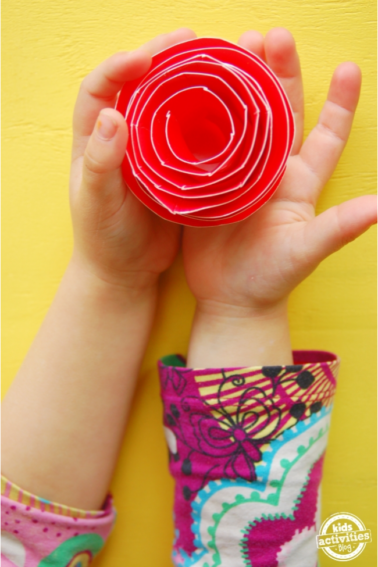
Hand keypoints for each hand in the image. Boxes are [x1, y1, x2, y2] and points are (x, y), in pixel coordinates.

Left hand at [69, 28, 195, 290]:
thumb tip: (113, 115)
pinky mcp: (174, 167)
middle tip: (190, 40)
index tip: (145, 57)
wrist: (126, 271)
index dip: (119, 66)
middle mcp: (122, 138)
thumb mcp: (98, 205)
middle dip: (160, 58)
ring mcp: (150, 151)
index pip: (100, 89)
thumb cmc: (104, 240)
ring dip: (186, 80)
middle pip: (136, 85)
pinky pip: (189, 131)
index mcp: (95, 140)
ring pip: (166, 104)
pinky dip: (204, 114)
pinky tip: (225, 104)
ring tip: (213, 60)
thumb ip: (103, 164)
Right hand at [183, 28, 376, 318]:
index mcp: (298, 182)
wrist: (231, 299)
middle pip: (280, 113)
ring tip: (234, 49)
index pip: (325, 135)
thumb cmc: (272, 278)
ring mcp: (237, 175)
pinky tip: (192, 93)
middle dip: (280, 74)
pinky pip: (204, 145)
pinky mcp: (207, 184)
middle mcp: (270, 171)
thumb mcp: (307, 251)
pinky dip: (200, 119)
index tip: (349, 68)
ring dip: (238, 86)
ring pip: (240, 121)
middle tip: (272, 36)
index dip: (339, 103)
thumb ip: (340, 227)